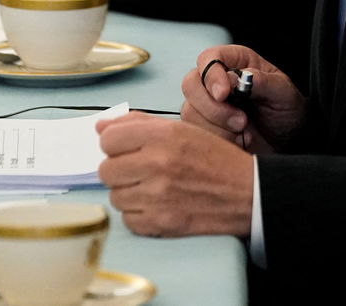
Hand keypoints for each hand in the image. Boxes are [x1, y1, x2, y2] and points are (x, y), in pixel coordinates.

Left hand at [96, 112, 252, 237]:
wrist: (245, 193)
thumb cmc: (213, 159)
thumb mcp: (181, 129)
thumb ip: (138, 123)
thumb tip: (100, 127)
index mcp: (162, 136)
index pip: (107, 139)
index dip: (114, 144)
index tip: (125, 149)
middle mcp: (156, 163)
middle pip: (106, 170)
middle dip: (119, 170)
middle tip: (139, 170)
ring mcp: (156, 196)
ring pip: (115, 196)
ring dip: (129, 193)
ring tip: (152, 188)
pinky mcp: (159, 223)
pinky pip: (127, 219)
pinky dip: (138, 214)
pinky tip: (157, 205)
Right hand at [181, 45, 306, 153]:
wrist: (288, 142)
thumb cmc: (287, 111)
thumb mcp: (283, 93)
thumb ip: (261, 82)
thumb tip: (236, 77)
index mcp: (237, 62)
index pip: (210, 58)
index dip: (212, 75)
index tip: (224, 94)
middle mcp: (218, 81)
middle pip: (191, 84)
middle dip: (213, 108)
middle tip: (241, 121)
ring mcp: (208, 105)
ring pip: (190, 112)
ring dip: (217, 128)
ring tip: (243, 132)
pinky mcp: (205, 128)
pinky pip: (194, 133)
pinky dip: (216, 141)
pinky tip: (236, 142)